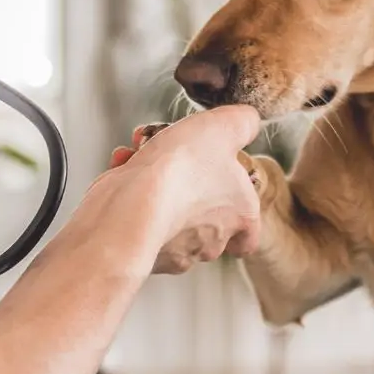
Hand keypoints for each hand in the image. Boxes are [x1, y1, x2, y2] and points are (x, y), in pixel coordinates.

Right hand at [75, 107, 262, 276]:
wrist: (131, 204)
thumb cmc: (183, 169)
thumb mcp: (225, 126)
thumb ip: (243, 123)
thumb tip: (248, 121)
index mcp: (239, 215)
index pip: (248, 234)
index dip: (239, 217)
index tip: (225, 199)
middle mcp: (210, 241)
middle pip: (206, 218)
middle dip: (187, 182)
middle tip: (174, 157)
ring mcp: (174, 251)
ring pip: (168, 213)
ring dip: (156, 182)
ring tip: (143, 154)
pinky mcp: (140, 248)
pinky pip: (139, 217)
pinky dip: (130, 191)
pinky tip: (125, 168)